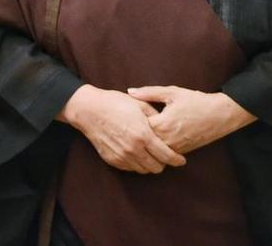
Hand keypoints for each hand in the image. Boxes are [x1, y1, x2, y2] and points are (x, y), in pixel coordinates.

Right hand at [57, 84, 185, 173]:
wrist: (90, 110)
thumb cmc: (115, 103)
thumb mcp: (139, 104)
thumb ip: (155, 116)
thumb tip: (166, 124)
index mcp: (143, 135)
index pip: (165, 155)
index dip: (176, 160)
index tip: (181, 160)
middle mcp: (133, 149)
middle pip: (156, 167)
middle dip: (164, 163)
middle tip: (166, 156)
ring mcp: (122, 156)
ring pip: (143, 170)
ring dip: (150, 164)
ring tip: (152, 155)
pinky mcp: (112, 160)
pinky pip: (130, 168)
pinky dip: (137, 164)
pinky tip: (138, 154)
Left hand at [128, 86, 255, 153]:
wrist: (220, 115)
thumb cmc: (195, 101)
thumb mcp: (172, 92)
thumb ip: (149, 93)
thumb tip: (130, 92)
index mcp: (162, 124)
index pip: (137, 127)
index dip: (128, 121)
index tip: (121, 116)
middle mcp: (166, 140)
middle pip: (142, 142)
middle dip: (133, 135)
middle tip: (122, 129)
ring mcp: (174, 148)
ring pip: (152, 151)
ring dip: (143, 144)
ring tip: (133, 137)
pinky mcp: (180, 152)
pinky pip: (163, 154)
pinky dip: (155, 149)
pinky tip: (149, 142)